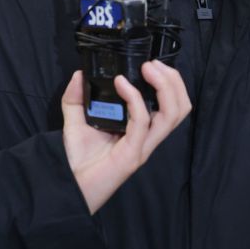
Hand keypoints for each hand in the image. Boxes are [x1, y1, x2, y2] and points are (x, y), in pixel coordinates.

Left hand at [61, 62, 190, 212]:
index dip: (170, 81)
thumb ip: (76, 98)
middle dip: (173, 80)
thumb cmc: (77, 160)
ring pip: (173, 114)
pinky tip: (121, 84)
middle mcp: (147, 137)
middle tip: (152, 64)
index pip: (171, 104)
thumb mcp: (75, 121)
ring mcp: (143, 146)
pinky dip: (134, 97)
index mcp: (141, 128)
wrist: (69, 186)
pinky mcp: (133, 153)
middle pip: (180, 107)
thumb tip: (79, 75)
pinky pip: (142, 121)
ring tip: (147, 69)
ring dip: (164, 86)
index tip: (151, 63)